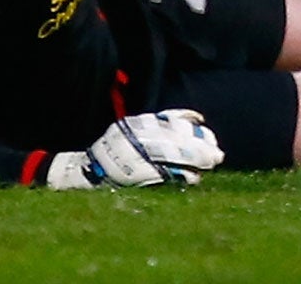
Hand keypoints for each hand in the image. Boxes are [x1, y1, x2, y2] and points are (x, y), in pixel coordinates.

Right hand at [46, 111, 223, 189]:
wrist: (83, 174)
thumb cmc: (115, 150)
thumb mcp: (133, 129)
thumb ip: (160, 124)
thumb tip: (196, 121)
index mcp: (134, 124)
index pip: (169, 121)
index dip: (191, 126)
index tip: (207, 131)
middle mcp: (133, 139)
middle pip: (174, 141)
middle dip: (199, 148)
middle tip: (217, 154)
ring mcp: (131, 159)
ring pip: (171, 158)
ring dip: (194, 162)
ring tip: (210, 165)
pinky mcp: (132, 178)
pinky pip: (162, 177)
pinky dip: (180, 178)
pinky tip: (194, 180)